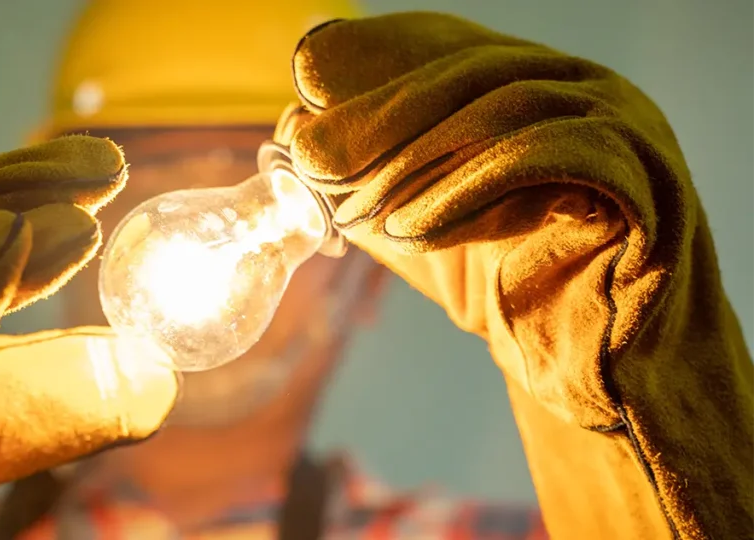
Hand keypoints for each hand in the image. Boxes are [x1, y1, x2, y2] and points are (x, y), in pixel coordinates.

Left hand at [282, 13, 752, 539]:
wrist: (586, 366)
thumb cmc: (502, 287)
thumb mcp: (418, 222)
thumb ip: (368, 179)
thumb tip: (294, 143)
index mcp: (531, 84)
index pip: (446, 45)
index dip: (374, 56)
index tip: (306, 80)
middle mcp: (583, 89)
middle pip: (468, 71)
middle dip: (378, 114)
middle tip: (309, 155)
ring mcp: (624, 125)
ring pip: (503, 107)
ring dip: (412, 158)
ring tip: (349, 206)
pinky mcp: (645, 179)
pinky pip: (546, 158)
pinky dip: (467, 188)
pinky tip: (408, 229)